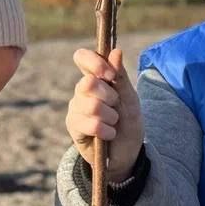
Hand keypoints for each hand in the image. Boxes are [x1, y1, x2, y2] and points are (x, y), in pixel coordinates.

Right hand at [66, 47, 143, 183]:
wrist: (126, 154)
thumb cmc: (128, 123)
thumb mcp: (130, 99)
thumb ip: (121, 77)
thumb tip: (116, 51)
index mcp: (95, 78)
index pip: (82, 57)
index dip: (94, 62)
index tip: (110, 75)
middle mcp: (81, 90)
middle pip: (87, 83)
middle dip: (109, 96)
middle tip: (116, 106)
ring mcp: (75, 108)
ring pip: (91, 105)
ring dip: (110, 116)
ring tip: (114, 123)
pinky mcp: (73, 127)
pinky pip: (90, 124)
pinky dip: (106, 130)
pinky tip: (108, 135)